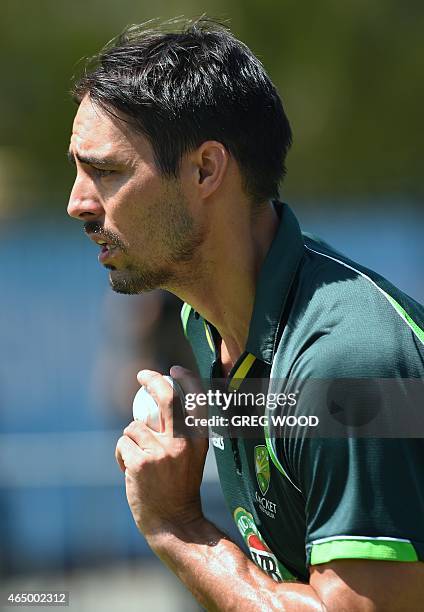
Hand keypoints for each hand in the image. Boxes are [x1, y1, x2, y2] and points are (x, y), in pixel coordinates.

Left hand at [115, 366, 207, 537]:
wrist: (173, 521)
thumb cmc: (178, 487)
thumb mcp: (190, 457)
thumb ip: (179, 433)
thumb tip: (159, 403)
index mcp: (199, 440)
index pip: (196, 401)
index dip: (186, 380)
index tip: (174, 370)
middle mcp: (183, 442)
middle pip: (166, 398)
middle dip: (153, 380)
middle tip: (142, 375)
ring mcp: (161, 452)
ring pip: (134, 427)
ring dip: (130, 440)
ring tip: (138, 461)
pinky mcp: (140, 462)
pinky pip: (122, 443)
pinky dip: (120, 455)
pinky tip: (130, 471)